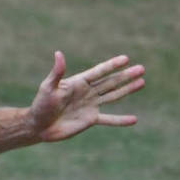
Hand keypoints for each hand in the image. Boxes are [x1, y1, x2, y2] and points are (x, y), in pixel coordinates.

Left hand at [29, 51, 145, 141]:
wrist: (38, 126)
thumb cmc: (41, 105)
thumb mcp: (48, 87)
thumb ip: (57, 72)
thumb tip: (58, 53)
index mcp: (78, 82)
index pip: (99, 72)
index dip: (112, 65)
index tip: (126, 58)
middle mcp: (87, 92)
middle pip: (110, 82)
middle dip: (126, 76)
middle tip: (142, 69)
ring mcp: (90, 106)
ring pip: (113, 96)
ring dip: (127, 90)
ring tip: (142, 82)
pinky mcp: (90, 119)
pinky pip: (109, 120)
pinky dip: (121, 120)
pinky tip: (134, 119)